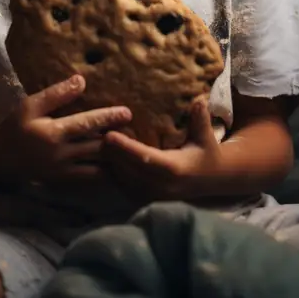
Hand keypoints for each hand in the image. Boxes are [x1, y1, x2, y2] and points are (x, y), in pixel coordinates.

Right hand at [0, 74, 131, 188]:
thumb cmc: (15, 127)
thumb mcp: (31, 105)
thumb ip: (57, 94)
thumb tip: (82, 81)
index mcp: (54, 133)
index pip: (87, 124)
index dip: (108, 118)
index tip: (127, 112)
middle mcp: (61, 155)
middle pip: (97, 147)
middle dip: (119, 140)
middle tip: (138, 132)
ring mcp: (63, 172)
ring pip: (97, 167)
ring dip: (115, 158)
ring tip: (132, 149)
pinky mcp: (63, 182)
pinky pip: (89, 179)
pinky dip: (105, 173)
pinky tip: (118, 167)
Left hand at [102, 97, 221, 204]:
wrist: (209, 181)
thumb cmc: (205, 153)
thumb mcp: (206, 135)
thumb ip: (201, 118)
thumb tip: (198, 98)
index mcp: (174, 169)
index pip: (145, 159)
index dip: (125, 148)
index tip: (109, 135)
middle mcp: (161, 186)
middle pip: (128, 170)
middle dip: (109, 153)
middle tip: (91, 134)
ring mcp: (152, 195)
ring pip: (121, 179)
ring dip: (106, 163)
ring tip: (89, 144)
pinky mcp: (145, 199)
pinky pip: (122, 186)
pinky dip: (110, 173)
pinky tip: (98, 159)